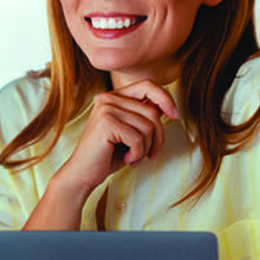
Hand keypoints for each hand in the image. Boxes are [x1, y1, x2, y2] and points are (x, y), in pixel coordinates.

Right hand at [52, 80, 179, 192]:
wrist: (83, 174)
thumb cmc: (109, 156)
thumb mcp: (131, 132)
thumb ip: (144, 116)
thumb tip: (167, 106)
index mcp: (113, 97)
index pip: (147, 85)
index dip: (165, 98)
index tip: (175, 115)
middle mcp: (108, 98)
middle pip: (152, 112)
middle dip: (158, 137)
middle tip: (151, 154)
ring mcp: (106, 109)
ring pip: (148, 126)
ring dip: (146, 148)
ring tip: (134, 157)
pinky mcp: (106, 123)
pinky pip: (138, 139)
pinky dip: (138, 154)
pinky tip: (127, 159)